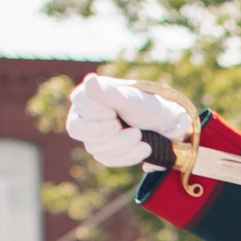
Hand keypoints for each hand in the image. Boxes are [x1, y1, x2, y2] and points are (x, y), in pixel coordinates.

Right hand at [66, 74, 190, 168]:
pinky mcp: (101, 152)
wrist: (163, 124)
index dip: (102, 113)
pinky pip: (107, 159)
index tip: (117, 111)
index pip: (81, 107)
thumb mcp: (129, 99)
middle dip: (109, 132)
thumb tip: (89, 80)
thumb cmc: (145, 106)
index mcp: (85, 95)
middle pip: (77, 130)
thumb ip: (108, 93)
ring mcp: (90, 135)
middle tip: (131, 127)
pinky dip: (128, 155)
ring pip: (95, 148)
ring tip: (140, 135)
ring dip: (124, 145)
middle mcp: (82, 115)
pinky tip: (144, 148)